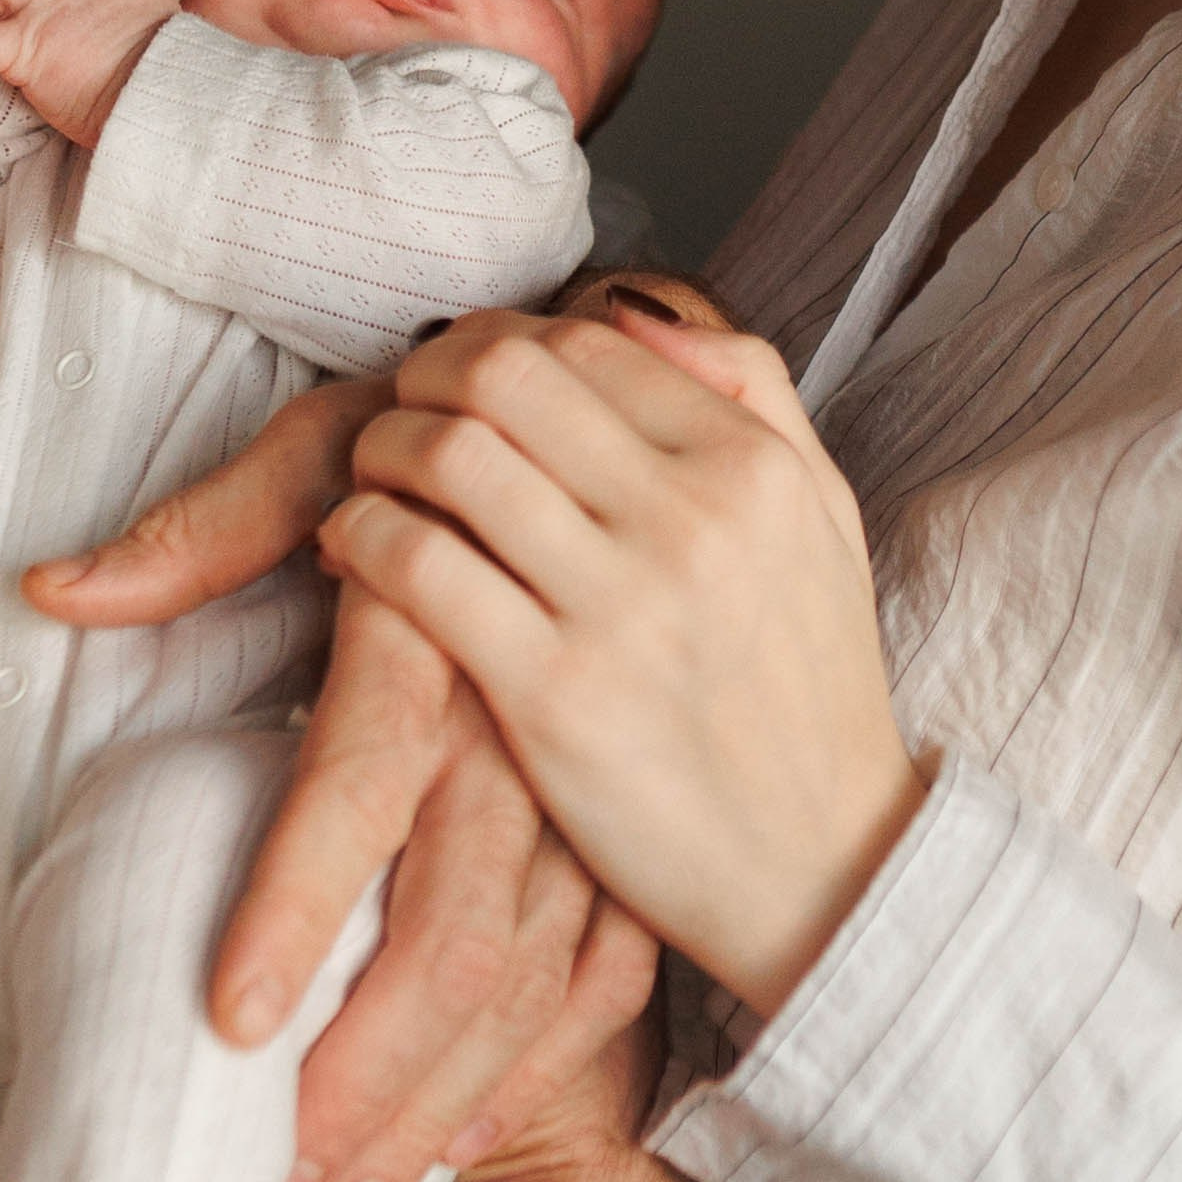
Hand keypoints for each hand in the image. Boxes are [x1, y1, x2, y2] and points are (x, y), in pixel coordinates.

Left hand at [23, 376, 660, 1181]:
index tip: (230, 1021)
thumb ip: (197, 531)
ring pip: (533, 973)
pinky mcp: (626, 820)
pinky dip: (549, 1061)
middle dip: (368, 1074)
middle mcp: (520, 721)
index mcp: (431, 631)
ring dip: (443, 1099)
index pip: (358, 778)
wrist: (594, 421)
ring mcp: (588, 783)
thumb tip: (49, 590)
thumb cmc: (431, 448)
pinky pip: (610, 964)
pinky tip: (476, 1132)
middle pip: (455, 925)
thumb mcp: (319, 452)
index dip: (300, 901)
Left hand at [319, 307, 925, 1019]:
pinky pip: (419, 568)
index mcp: (752, 467)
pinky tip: (355, 550)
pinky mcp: (554, 697)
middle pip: (506, 374)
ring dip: (381, 450)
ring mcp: (621, 608)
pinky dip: (362, 537)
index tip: (464, 376)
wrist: (826, 869)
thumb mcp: (824, 516)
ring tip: (372, 479)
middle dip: (427, 376)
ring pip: (450, 456)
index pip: (588, 342)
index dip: (500, 340)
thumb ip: (751, 391)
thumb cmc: (810, 691)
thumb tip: (634, 311)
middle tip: (401, 412)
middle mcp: (692, 519)